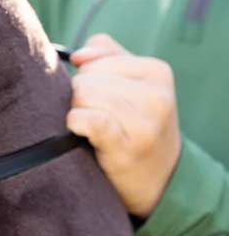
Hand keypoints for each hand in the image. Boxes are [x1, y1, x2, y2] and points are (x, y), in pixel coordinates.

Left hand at [66, 34, 181, 218]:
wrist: (159, 179)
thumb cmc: (136, 125)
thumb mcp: (133, 84)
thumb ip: (106, 56)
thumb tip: (78, 56)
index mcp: (157, 71)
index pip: (96, 59)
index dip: (86, 77)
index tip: (99, 98)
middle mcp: (156, 96)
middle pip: (85, 79)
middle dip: (80, 96)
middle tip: (94, 116)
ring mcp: (145, 123)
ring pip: (82, 97)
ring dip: (77, 112)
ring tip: (91, 129)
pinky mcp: (127, 147)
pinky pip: (88, 120)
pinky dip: (76, 123)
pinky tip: (79, 132)